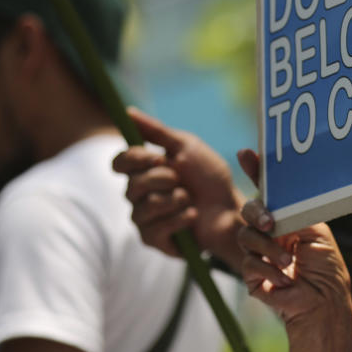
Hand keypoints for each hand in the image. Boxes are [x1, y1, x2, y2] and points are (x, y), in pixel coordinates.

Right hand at [112, 108, 245, 268]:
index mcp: (143, 170)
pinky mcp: (154, 240)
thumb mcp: (186, 146)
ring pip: (144, 208)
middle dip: (162, 179)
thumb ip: (156, 131)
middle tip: (181, 179)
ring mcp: (144, 219)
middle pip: (132, 186)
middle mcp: (138, 195)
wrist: (231, 205)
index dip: (134, 159)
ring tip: (190, 198)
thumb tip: (128, 111)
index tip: (158, 156)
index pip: (119, 163)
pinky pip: (156, 229)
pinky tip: (193, 214)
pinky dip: (180, 218)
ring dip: (175, 199)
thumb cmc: (209, 176)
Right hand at [237, 149, 351, 329]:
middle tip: (270, 223)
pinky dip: (267, 269)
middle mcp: (271, 232)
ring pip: (245, 235)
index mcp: (288, 217)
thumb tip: (273, 203)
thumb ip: (294, 213)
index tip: (245, 153)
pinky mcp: (252, 273)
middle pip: (249, 209)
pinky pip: (248, 262)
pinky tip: (284, 279)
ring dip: (268, 248)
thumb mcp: (316, 232)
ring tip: (288, 263)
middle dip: (257, 213)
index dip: (255, 171)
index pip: (269, 191)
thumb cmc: (327, 268)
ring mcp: (259, 252)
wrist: (324, 302)